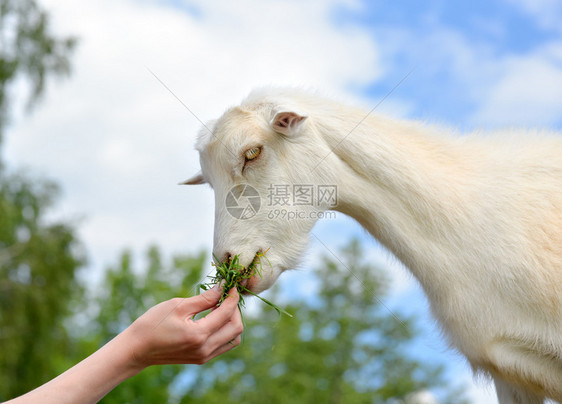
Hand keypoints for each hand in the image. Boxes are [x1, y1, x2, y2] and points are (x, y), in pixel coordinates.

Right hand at [124, 286, 242, 367]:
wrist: (137, 349)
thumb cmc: (153, 324)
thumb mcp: (178, 305)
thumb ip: (204, 298)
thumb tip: (223, 288)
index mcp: (199, 335)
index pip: (227, 314)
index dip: (232, 297)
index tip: (231, 285)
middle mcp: (205, 349)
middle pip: (236, 328)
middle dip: (235, 309)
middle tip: (226, 296)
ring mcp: (204, 357)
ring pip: (233, 339)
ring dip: (232, 321)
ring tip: (221, 307)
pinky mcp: (202, 359)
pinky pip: (224, 345)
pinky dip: (225, 331)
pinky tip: (214, 319)